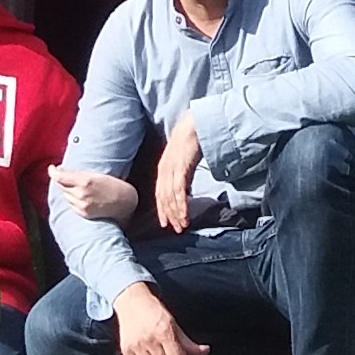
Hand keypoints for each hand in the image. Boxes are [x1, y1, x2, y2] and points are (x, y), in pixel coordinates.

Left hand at [54, 169, 139, 224]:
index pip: (59, 176)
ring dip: (67, 190)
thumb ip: (78, 174)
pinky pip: (71, 205)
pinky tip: (80, 195)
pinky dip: (72, 199)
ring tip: (76, 186)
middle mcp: (81, 193)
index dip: (53, 171)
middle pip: (61, 186)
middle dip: (62, 180)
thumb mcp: (96, 174)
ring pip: (65, 196)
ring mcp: (81, 205)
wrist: (125, 202)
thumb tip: (62, 171)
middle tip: (66, 175)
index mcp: (84, 180)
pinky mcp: (84, 213)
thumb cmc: (113, 185)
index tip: (52, 167)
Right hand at [115, 284, 205, 354]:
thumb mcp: (174, 325)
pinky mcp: (126, 349)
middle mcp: (150, 338)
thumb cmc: (155, 313)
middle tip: (166, 352)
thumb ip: (189, 343)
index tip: (177, 352)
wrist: (132, 302)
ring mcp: (136, 345)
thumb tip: (206, 351)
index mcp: (165, 331)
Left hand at [152, 113, 204, 234]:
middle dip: (169, 215)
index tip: (165, 222)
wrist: (194, 125)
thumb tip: (186, 188)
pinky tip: (184, 215)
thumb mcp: (183, 159)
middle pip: (164, 198)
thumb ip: (182, 173)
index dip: (162, 209)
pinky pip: (179, 191)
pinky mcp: (181, 168)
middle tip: (176, 229)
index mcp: (163, 168)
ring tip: (182, 226)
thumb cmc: (190, 140)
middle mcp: (164, 170)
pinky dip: (181, 205)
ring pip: (171, 197)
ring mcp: (171, 170)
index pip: (160, 193)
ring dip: (176, 214)